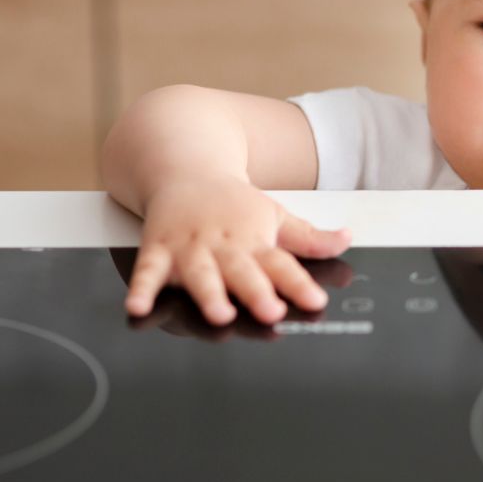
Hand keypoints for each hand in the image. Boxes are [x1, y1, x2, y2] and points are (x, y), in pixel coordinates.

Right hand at [123, 175, 351, 324]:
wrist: (186, 168)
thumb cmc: (232, 203)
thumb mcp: (275, 215)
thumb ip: (309, 238)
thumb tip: (346, 239)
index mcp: (255, 239)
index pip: (282, 264)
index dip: (299, 284)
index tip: (315, 301)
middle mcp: (224, 246)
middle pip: (243, 271)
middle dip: (256, 292)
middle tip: (270, 311)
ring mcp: (190, 248)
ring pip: (200, 274)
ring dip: (209, 294)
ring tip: (220, 313)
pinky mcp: (157, 249)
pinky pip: (147, 271)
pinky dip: (141, 290)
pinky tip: (137, 308)